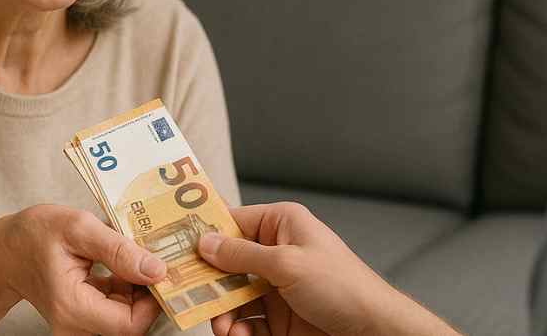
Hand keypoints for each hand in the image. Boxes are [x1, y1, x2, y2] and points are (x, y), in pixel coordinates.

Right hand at [0, 204, 165, 335]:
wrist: (5, 250)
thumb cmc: (35, 234)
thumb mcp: (79, 228)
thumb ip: (118, 250)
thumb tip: (157, 270)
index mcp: (72, 307)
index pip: (129, 325)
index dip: (153, 300)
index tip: (161, 268)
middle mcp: (74, 326)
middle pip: (130, 322)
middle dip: (148, 290)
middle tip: (155, 254)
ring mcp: (78, 324)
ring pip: (126, 314)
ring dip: (138, 286)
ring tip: (136, 252)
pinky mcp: (84, 316)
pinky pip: (116, 308)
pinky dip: (126, 286)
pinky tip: (123, 261)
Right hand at [198, 202, 450, 335]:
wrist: (372, 330)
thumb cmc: (342, 286)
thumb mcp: (288, 264)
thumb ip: (242, 254)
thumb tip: (205, 242)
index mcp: (282, 224)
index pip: (232, 222)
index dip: (204, 234)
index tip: (174, 249)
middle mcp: (276, 252)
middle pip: (225, 264)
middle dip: (208, 283)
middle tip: (190, 298)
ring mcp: (275, 287)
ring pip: (230, 297)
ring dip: (221, 313)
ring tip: (223, 327)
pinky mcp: (277, 318)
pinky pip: (244, 322)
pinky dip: (237, 331)